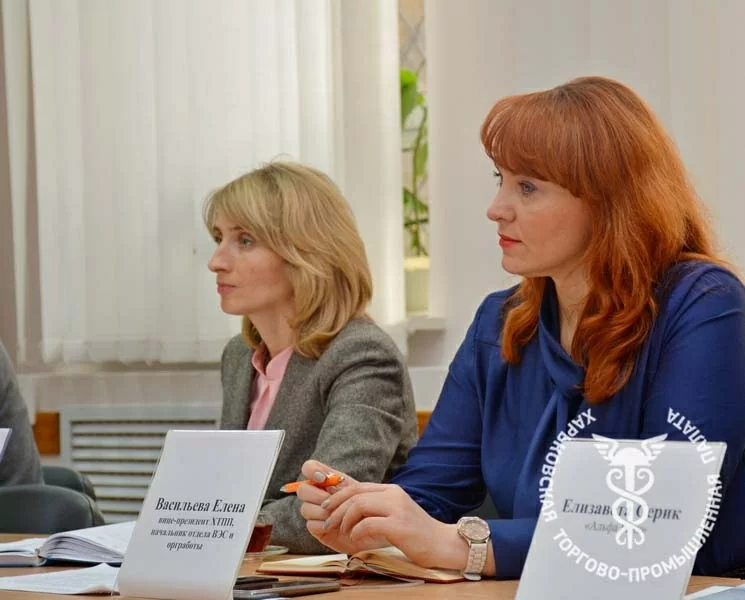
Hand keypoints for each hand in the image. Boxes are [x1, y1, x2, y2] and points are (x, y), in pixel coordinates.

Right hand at [297, 460, 381, 553]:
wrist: (372, 523)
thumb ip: (339, 479)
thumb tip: (324, 476)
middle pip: (302, 490)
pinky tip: (336, 526)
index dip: (311, 471)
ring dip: (323, 512)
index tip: (323, 478)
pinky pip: (311, 524)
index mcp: (324, 480)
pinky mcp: (316, 528)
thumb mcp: (355, 487)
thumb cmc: (365, 502)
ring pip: (305, 508)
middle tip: (333, 500)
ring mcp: (314, 512)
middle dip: (318, 495)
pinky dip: (324, 525)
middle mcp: (316, 494)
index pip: (308, 468)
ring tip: (339, 514)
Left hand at [299, 460, 467, 569]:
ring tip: (342, 532)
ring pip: (358, 505)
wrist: (443, 544)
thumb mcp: (395, 513)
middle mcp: (393, 494)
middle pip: (354, 494)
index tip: (326, 509)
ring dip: (344, 520)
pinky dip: (356, 532)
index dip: (337, 497)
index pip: (357, 486)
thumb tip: (350, 509)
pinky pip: (367, 524)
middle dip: (335, 508)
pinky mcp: (399, 525)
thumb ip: (377, 507)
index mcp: (391, 490)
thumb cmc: (417, 533)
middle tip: (327, 521)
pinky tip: (355, 539)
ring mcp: (397, 508)